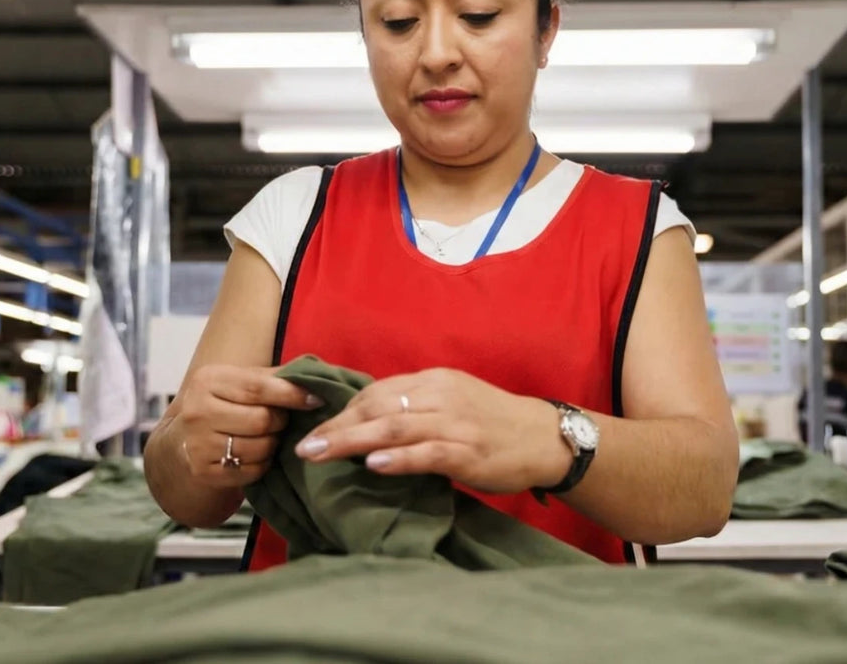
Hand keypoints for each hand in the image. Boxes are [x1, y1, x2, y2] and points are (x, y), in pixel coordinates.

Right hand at [167, 364, 322, 488]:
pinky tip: (257, 454)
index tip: (315, 399)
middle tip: (281, 420)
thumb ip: (274, 377)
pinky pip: (252, 471)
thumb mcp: (240, 381)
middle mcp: (197, 411)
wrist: (184, 439)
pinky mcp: (203, 471)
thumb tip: (315, 376)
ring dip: (273, 444)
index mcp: (208, 380)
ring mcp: (197, 444)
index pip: (258, 387)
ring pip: (259, 448)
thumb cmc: (224, 403)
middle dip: (281, 421)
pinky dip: (263, 463)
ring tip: (269, 436)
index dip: (292, 394)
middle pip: (261, 420)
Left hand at [294, 368, 574, 494]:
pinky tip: (372, 465)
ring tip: (320, 454)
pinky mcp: (468, 451)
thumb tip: (367, 423)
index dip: (343, 411)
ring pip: (393, 428)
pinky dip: (397, 458)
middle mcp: (440, 395)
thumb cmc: (492, 423)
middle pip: (377, 408)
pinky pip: (426, 453)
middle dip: (336, 427)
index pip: (377, 391)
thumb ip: (414, 408)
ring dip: (351, 441)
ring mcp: (455, 423)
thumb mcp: (451, 402)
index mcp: (434, 380)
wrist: (544, 437)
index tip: (316, 428)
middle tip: (303, 447)